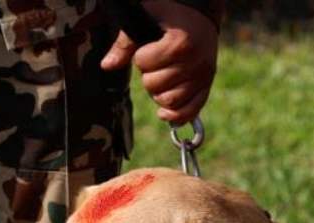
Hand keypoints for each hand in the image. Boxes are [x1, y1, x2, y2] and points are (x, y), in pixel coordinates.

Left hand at [101, 1, 217, 124]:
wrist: (201, 16)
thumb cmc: (170, 15)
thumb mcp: (147, 18)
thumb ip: (126, 43)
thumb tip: (106, 66)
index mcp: (179, 43)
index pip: (144, 63)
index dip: (141, 56)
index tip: (150, 47)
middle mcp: (194, 62)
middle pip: (154, 85)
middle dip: (149, 75)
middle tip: (157, 64)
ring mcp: (203, 77)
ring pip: (169, 102)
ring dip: (159, 94)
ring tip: (162, 79)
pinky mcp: (207, 86)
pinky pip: (189, 112)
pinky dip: (175, 116)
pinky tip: (164, 112)